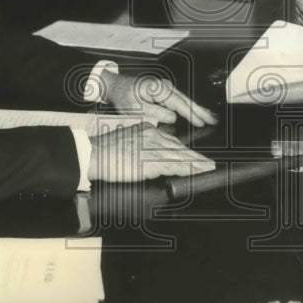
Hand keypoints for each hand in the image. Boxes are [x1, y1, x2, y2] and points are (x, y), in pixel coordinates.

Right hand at [87, 123, 215, 181]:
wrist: (93, 153)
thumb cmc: (106, 152)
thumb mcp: (129, 143)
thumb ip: (143, 149)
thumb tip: (154, 162)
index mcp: (147, 129)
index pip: (171, 141)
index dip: (186, 152)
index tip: (196, 158)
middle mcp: (152, 135)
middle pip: (179, 148)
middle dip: (196, 158)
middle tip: (209, 164)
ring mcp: (152, 147)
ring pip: (180, 156)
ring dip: (196, 164)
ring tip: (208, 169)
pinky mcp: (149, 160)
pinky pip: (174, 165)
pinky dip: (187, 169)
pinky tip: (195, 172)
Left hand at [102, 71, 217, 126]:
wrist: (116, 86)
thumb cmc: (123, 96)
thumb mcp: (135, 108)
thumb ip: (154, 113)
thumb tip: (172, 117)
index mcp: (158, 89)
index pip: (179, 103)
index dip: (191, 114)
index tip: (201, 122)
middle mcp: (165, 87)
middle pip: (187, 101)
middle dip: (201, 111)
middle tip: (215, 120)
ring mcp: (165, 89)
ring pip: (185, 101)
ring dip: (198, 110)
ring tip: (211, 118)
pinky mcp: (165, 93)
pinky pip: (180, 101)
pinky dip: (190, 108)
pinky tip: (198, 114)